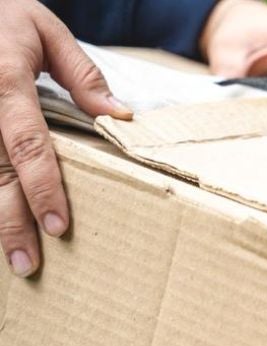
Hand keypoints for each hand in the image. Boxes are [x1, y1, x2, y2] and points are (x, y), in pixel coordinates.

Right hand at [0, 0, 131, 277]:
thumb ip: (81, 74)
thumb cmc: (1, 15)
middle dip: (11, 222)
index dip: (42, 188)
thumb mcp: (44, 30)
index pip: (27, 144)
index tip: (58, 226)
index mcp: (5, 81)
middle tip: (28, 265)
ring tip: (12, 262)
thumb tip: (119, 116)